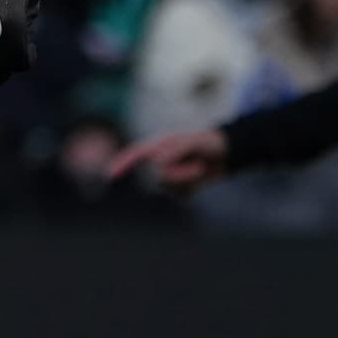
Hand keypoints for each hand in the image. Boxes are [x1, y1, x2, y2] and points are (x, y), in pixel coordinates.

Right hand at [109, 128, 230, 188]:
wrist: (227, 153)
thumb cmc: (209, 142)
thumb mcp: (194, 141)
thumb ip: (174, 150)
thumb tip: (156, 163)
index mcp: (160, 145)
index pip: (136, 154)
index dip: (122, 163)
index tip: (110, 174)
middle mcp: (161, 160)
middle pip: (159, 177)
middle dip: (180, 175)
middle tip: (198, 164)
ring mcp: (170, 174)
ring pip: (169, 188)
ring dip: (189, 180)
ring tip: (200, 168)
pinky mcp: (180, 187)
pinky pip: (180, 195)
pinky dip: (193, 189)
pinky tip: (200, 178)